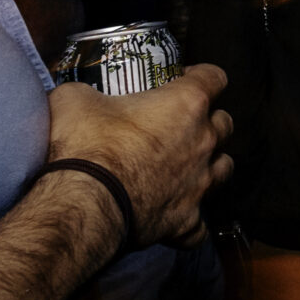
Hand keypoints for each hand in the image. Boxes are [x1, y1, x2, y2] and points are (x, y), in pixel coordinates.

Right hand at [46, 65, 233, 248]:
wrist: (83, 204)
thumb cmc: (84, 144)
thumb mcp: (74, 99)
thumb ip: (86, 92)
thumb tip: (79, 95)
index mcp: (185, 105)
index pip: (213, 77)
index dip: (200, 75)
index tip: (183, 78)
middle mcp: (203, 142)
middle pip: (224, 124)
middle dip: (207, 121)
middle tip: (178, 124)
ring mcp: (199, 183)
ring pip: (224, 169)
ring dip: (210, 165)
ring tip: (187, 166)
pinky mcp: (187, 220)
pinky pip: (199, 225)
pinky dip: (190, 222)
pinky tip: (175, 219)